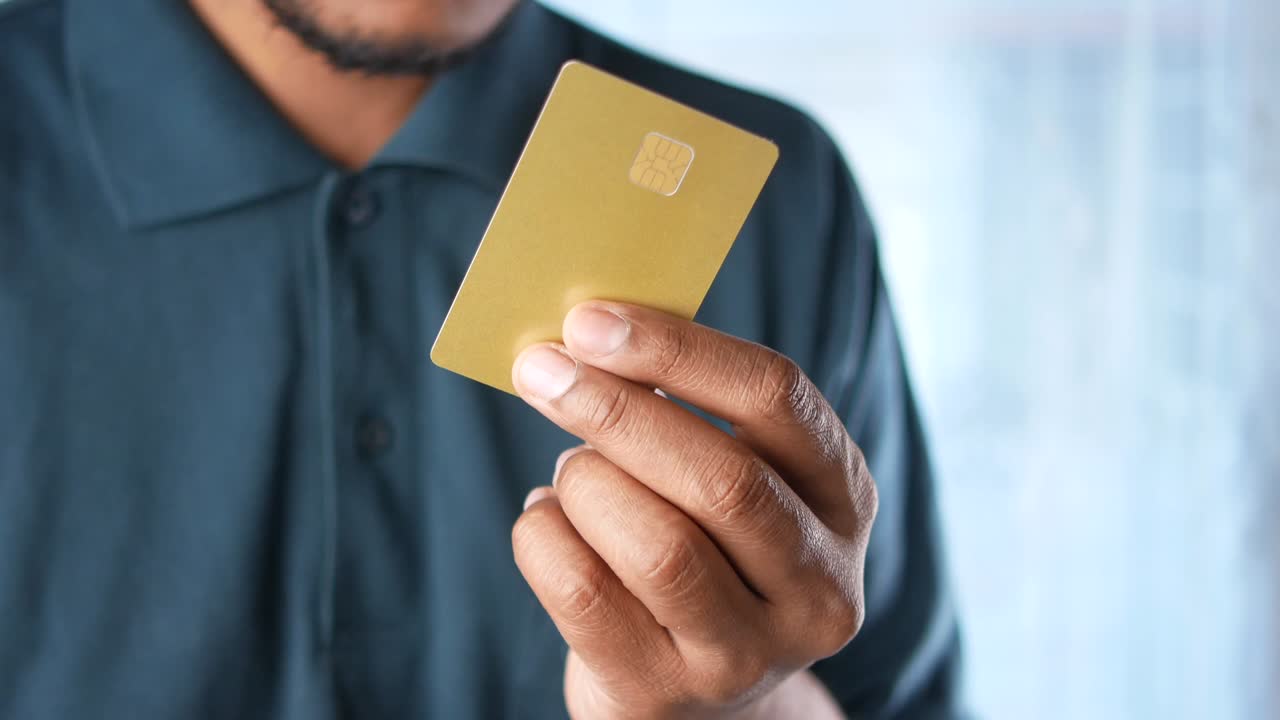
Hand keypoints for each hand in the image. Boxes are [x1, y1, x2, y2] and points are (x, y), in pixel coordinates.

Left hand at [510, 301, 877, 719]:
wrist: (695, 694)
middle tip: (541, 371)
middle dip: (617, 411)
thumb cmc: (704, 548)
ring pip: (658, 546)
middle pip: (723, 479)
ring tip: (569, 471)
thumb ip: (691, 412)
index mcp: (845, 501)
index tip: (592, 322)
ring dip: (587, 484)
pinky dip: (544, 538)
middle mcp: (820, 586)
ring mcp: (750, 655)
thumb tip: (590, 335)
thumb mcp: (733, 479)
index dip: (680, 350)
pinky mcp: (667, 694)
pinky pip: (585, 595)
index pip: (779, 401)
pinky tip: (546, 520)